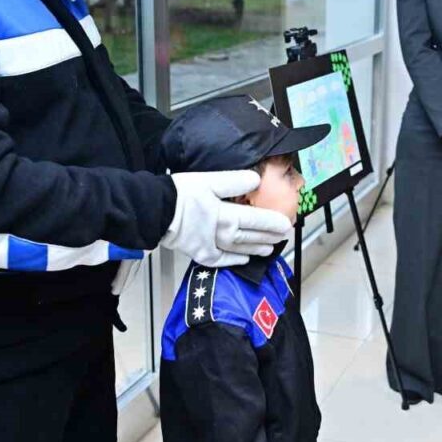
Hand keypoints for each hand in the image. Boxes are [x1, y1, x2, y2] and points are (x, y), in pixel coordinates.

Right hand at [163, 171, 292, 267]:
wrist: (154, 211)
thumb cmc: (180, 193)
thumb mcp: (209, 180)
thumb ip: (234, 181)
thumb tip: (256, 181)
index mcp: (225, 214)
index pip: (256, 219)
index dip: (272, 222)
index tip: (287, 224)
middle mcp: (221, 233)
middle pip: (249, 236)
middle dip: (268, 236)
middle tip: (283, 237)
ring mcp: (210, 246)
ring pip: (238, 249)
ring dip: (255, 249)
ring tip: (269, 248)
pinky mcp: (199, 253)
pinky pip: (220, 260)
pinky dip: (233, 261)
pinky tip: (243, 260)